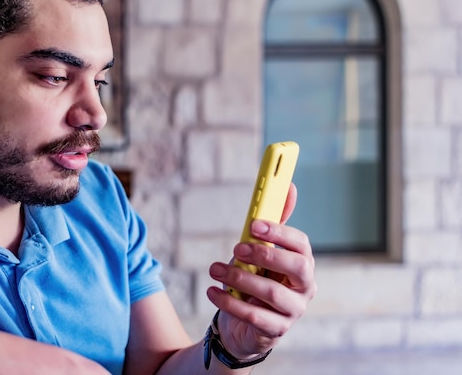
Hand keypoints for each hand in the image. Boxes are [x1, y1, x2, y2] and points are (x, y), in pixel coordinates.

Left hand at [206, 184, 316, 357]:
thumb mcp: (259, 252)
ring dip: (240, 278)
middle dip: (266, 254)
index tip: (253, 225)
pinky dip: (229, 302)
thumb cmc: (254, 282)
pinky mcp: (276, 331)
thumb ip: (272, 224)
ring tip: (215, 269)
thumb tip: (288, 186)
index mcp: (302, 264)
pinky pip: (253, 316)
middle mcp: (305, 288)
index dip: (279, 233)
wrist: (242, 325)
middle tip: (237, 248)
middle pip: (297, 267)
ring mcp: (293, 311)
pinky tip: (212, 291)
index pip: (301, 245)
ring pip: (272, 293)